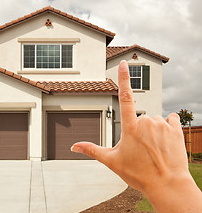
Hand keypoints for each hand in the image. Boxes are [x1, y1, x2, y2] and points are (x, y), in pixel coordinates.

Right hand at [71, 60, 201, 212]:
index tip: (124, 63)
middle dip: (138, 129)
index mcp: (130, 127)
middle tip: (140, 149)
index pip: (125, 96)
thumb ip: (92, 150)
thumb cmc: (139, 174)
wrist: (167, 185)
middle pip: (139, 117)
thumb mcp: (112, 161)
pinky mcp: (176, 129)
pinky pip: (170, 119)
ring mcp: (162, 124)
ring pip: (153, 120)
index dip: (124, 78)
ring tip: (153, 149)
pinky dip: (167, 126)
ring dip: (152, 130)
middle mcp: (147, 121)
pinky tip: (165, 140)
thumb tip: (74, 147)